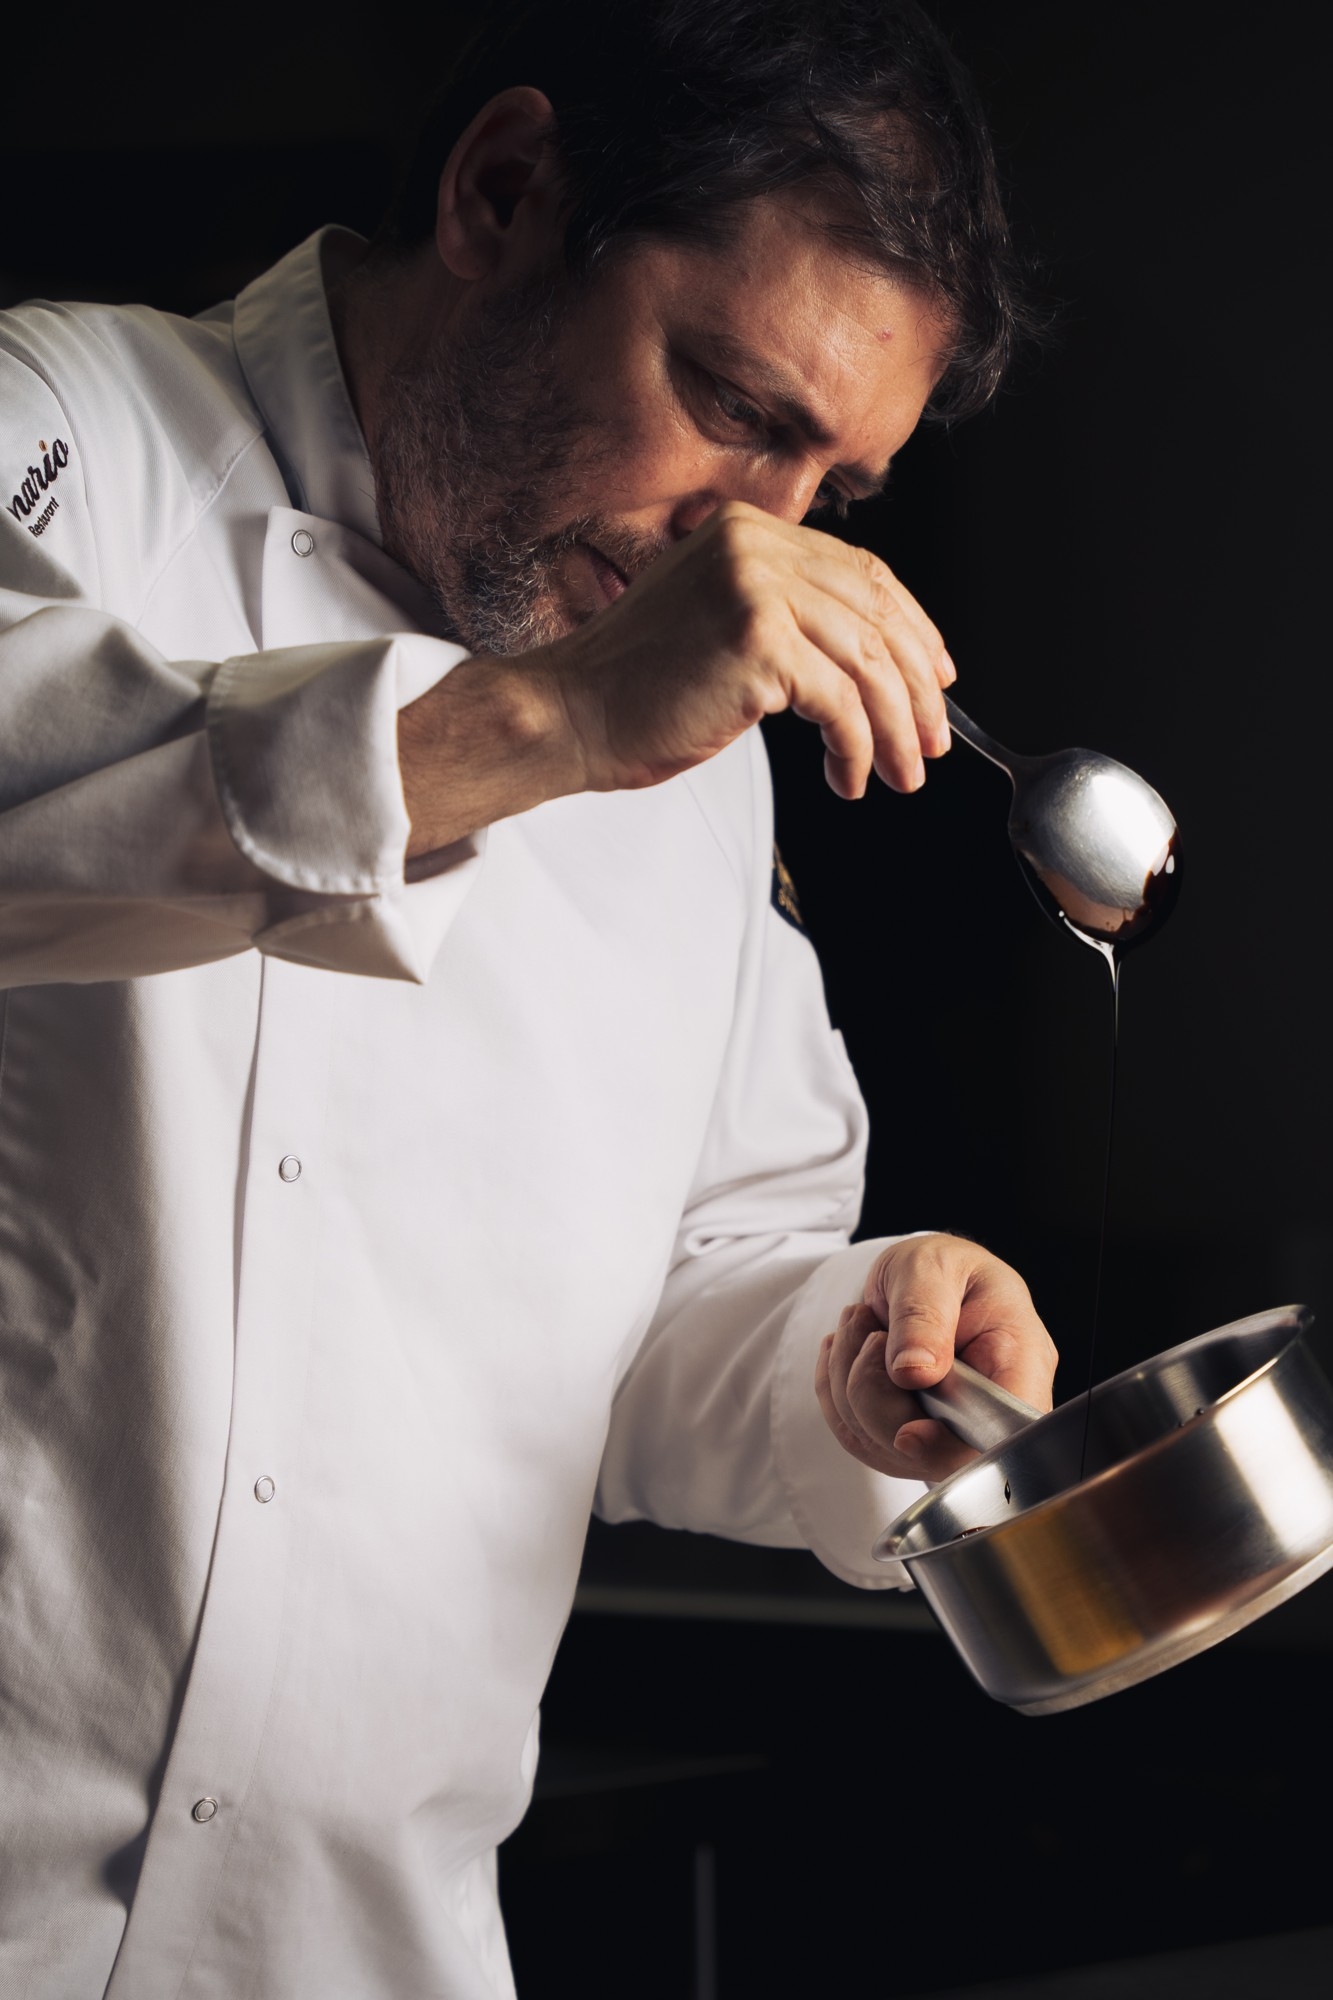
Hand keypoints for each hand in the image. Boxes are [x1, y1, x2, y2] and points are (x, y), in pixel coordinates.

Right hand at [545, 500, 953, 799]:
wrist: (565, 714)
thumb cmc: (631, 688)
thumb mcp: (715, 624)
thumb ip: (781, 616)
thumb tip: (868, 659)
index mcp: (747, 531)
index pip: (861, 572)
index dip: (912, 627)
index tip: (936, 677)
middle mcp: (755, 545)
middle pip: (876, 614)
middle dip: (916, 688)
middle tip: (932, 740)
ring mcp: (755, 588)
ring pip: (868, 663)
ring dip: (896, 729)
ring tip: (901, 774)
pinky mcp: (757, 643)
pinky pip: (841, 703)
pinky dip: (857, 749)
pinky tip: (848, 777)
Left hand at [815, 1234, 1056, 1481]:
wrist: (918, 1276)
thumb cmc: (939, 1267)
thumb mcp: (930, 1268)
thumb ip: (923, 1316)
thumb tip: (915, 1373)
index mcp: (1019, 1363)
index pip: (1000, 1436)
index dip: (951, 1447)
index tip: (907, 1433)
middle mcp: (988, 1409)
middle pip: (933, 1453)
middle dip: (878, 1394)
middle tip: (873, 1331)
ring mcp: (947, 1430)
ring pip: (882, 1445)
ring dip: (850, 1381)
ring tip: (863, 1325)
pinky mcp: (907, 1436)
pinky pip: (856, 1437)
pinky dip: (836, 1391)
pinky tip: (852, 1351)